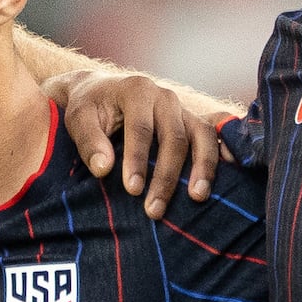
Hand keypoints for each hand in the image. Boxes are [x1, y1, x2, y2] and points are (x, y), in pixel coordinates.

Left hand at [59, 65, 228, 210]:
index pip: (141, 129)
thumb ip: (89, 141)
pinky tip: (223, 179)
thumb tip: (103, 168)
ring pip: (201, 136)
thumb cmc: (89, 108)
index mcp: (137, 91)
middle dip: (166, 176)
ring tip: (197, 198)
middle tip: (154, 210)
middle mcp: (165, 97)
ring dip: (202, 168)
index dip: (138, 160)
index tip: (132, 190)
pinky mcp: (192, 121)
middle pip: (174, 137)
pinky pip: (213, 136)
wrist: (102, 91)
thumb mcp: (79, 118)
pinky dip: (222, 154)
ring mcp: (183, 109)